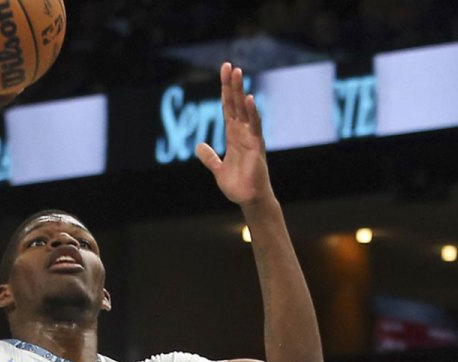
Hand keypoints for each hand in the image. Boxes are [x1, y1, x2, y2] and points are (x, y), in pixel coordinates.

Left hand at [196, 63, 273, 207]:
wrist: (249, 199)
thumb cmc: (237, 185)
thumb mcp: (218, 169)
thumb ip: (209, 157)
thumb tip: (199, 146)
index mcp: (233, 135)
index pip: (228, 108)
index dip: (225, 91)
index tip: (224, 73)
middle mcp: (243, 132)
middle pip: (235, 104)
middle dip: (231, 85)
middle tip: (229, 65)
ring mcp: (251, 137)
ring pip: (245, 109)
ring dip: (240, 91)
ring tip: (238, 73)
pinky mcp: (257, 146)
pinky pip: (255, 126)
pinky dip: (252, 112)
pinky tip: (248, 98)